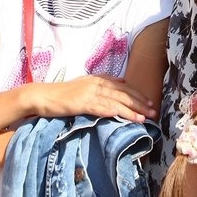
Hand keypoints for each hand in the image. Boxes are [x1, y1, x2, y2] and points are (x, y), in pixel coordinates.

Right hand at [32, 75, 156, 120]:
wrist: (44, 95)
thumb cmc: (65, 93)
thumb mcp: (86, 83)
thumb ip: (103, 82)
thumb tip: (122, 82)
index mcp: (99, 78)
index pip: (123, 87)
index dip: (138, 95)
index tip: (149, 102)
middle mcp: (96, 83)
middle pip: (123, 94)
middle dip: (139, 104)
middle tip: (153, 112)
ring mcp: (89, 93)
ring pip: (115, 102)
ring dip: (130, 111)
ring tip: (143, 118)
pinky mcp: (81, 103)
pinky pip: (99, 108)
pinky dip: (112, 112)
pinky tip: (121, 117)